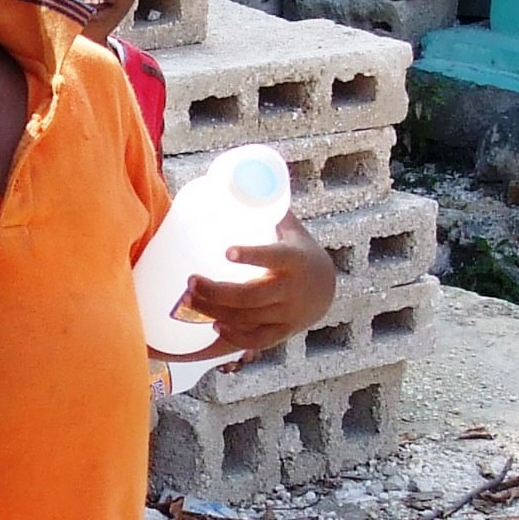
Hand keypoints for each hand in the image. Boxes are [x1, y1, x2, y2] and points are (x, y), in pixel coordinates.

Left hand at [181, 218, 339, 360]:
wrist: (327, 287)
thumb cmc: (298, 251)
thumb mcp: (290, 228)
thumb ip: (265, 209)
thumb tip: (234, 179)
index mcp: (294, 258)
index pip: (273, 257)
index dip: (252, 256)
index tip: (227, 251)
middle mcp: (292, 289)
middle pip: (251, 296)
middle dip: (217, 292)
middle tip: (191, 281)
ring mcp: (288, 314)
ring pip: (248, 318)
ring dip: (216, 311)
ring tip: (191, 298)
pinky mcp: (283, 332)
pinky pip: (257, 340)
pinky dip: (235, 335)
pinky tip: (215, 325)